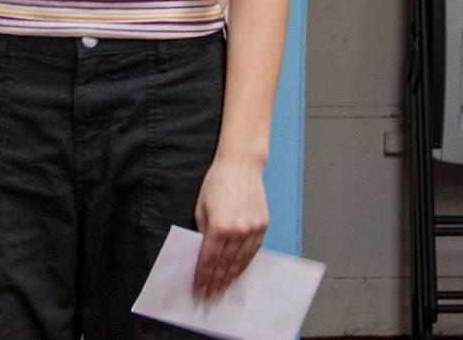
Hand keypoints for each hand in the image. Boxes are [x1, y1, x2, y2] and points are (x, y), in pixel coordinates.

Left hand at [192, 155, 269, 298]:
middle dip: (216, 282)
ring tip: (222, 290)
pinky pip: (253, 252)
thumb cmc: (217, 183)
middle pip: (225, 264)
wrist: (241, 166)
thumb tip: (203, 253)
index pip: (209, 259)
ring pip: (241, 261)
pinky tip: (237, 273)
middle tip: (210, 296)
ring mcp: (253, 230)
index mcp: (219, 226)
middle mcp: (237, 231)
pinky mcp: (263, 226)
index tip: (199, 289)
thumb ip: (202, 232)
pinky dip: (244, 264)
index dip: (204, 276)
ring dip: (231, 278)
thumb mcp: (201, 207)